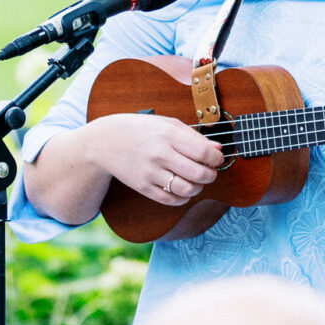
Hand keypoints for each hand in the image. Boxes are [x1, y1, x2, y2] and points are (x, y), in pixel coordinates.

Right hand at [86, 112, 222, 205]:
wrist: (106, 141)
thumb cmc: (140, 129)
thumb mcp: (167, 123)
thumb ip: (194, 136)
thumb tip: (218, 149)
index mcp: (167, 135)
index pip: (203, 152)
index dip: (216, 158)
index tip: (217, 158)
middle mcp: (159, 155)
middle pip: (198, 174)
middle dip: (211, 175)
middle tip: (209, 171)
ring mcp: (150, 173)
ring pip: (187, 190)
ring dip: (199, 188)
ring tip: (197, 180)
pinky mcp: (143, 188)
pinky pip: (172, 201)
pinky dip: (184, 198)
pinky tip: (183, 188)